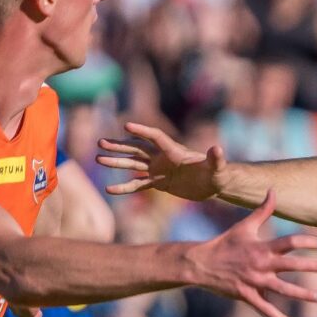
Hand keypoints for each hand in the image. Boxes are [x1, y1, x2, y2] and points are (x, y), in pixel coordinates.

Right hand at [97, 121, 225, 200]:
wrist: (214, 185)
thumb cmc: (217, 174)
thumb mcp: (217, 168)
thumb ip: (216, 159)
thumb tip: (217, 149)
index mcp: (175, 151)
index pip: (155, 137)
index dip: (142, 132)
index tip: (126, 126)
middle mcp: (163, 158)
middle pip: (137, 149)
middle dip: (120, 146)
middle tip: (101, 143)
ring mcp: (159, 170)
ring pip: (133, 164)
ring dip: (117, 162)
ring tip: (99, 159)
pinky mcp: (158, 183)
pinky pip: (138, 184)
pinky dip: (125, 187)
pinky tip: (109, 190)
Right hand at [185, 191, 316, 316]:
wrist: (200, 263)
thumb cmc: (225, 243)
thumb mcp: (244, 226)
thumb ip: (263, 211)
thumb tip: (273, 190)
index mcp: (262, 247)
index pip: (289, 243)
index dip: (306, 242)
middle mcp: (261, 264)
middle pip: (293, 266)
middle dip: (315, 267)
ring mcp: (255, 281)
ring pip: (284, 290)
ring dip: (304, 295)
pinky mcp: (247, 295)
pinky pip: (265, 309)